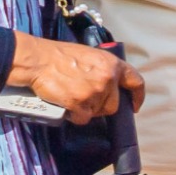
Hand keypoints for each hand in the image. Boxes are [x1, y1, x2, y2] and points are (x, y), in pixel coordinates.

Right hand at [5, 33, 140, 123]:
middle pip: (113, 105)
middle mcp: (107, 78)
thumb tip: (109, 84)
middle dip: (100, 106)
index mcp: (112, 64)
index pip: (136, 82)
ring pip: (97, 112)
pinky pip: (82, 118)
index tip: (134, 105)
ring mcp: (94, 92)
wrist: (38, 60)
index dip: (137, 96)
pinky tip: (65, 103)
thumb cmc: (59, 56)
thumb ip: (103, 69)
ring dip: (85, 109)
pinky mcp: (80, 103)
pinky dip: (74, 115)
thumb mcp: (89, 55)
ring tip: (71, 96)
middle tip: (84, 98)